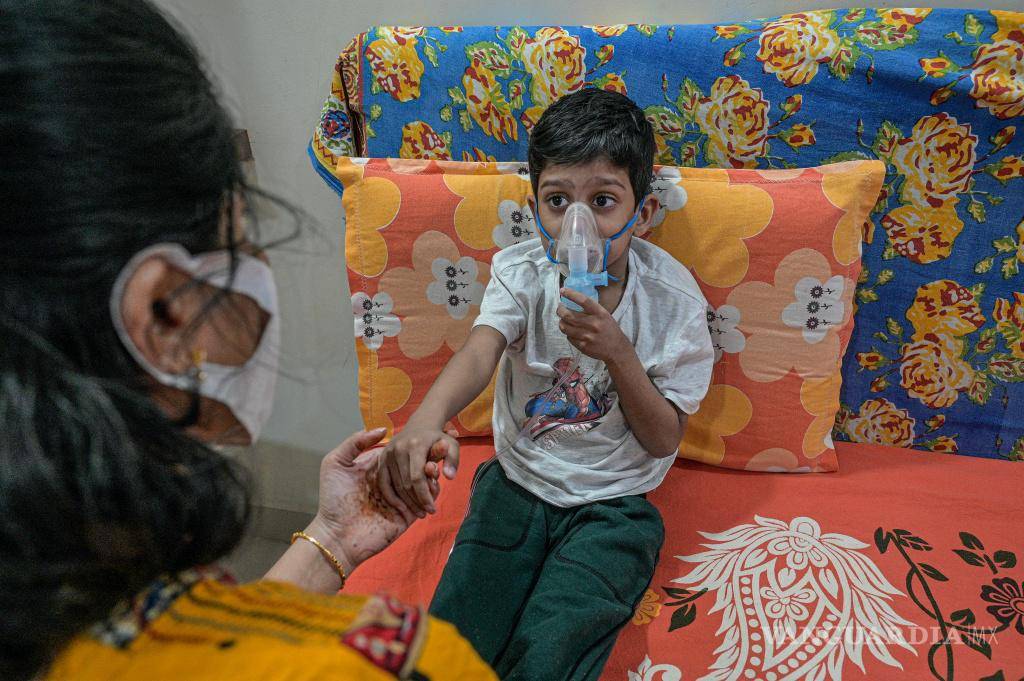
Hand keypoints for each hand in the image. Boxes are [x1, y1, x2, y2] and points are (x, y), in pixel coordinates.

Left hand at [307, 429, 440, 573]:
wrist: (336, 534)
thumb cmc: (333, 498)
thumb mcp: (336, 462)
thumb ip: (355, 442)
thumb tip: (383, 429)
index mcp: (378, 469)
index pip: (401, 456)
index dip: (414, 448)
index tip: (429, 438)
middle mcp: (391, 483)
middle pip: (415, 468)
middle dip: (428, 459)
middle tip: (437, 450)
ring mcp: (400, 500)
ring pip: (423, 484)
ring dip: (432, 476)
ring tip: (433, 469)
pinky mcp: (407, 517)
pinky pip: (424, 502)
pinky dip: (431, 494)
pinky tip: (433, 485)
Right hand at [378, 425, 459, 518]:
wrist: (421, 424)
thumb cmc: (438, 438)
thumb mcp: (452, 445)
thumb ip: (453, 460)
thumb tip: (449, 477)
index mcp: (415, 445)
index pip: (417, 477)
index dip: (424, 496)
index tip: (433, 509)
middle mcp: (398, 448)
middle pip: (405, 484)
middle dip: (416, 502)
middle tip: (426, 513)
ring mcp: (387, 453)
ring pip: (395, 485)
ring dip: (406, 502)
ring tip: (418, 512)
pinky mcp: (381, 458)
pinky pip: (383, 482)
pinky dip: (391, 497)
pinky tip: (401, 507)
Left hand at [557, 288, 630, 362]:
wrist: (617, 349)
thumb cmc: (609, 329)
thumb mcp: (604, 315)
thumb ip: (590, 309)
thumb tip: (573, 300)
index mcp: (600, 313)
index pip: (583, 300)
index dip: (571, 294)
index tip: (563, 290)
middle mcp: (593, 324)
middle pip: (568, 315)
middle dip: (560, 310)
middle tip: (560, 308)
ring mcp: (587, 336)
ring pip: (565, 327)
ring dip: (561, 322)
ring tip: (563, 319)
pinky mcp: (583, 346)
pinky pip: (569, 337)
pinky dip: (568, 333)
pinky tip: (571, 331)